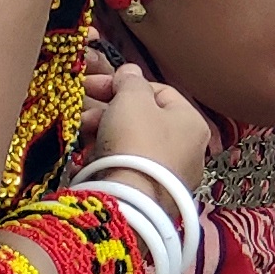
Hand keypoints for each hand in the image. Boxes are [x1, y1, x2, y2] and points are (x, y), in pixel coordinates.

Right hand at [85, 61, 210, 185]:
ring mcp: (172, 175)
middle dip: (109, 111)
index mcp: (192, 122)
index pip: (159, 91)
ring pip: (133, 144)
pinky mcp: (153, 195)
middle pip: (143, 119)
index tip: (95, 86)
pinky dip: (109, 159)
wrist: (130, 201)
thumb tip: (130, 72)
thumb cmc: (135, 141)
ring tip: (82, 134)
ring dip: (104, 133)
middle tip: (83, 113)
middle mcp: (190, 149)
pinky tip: (90, 158)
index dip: (125, 85)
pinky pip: (129, 168)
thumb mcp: (131, 99)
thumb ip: (131, 81)